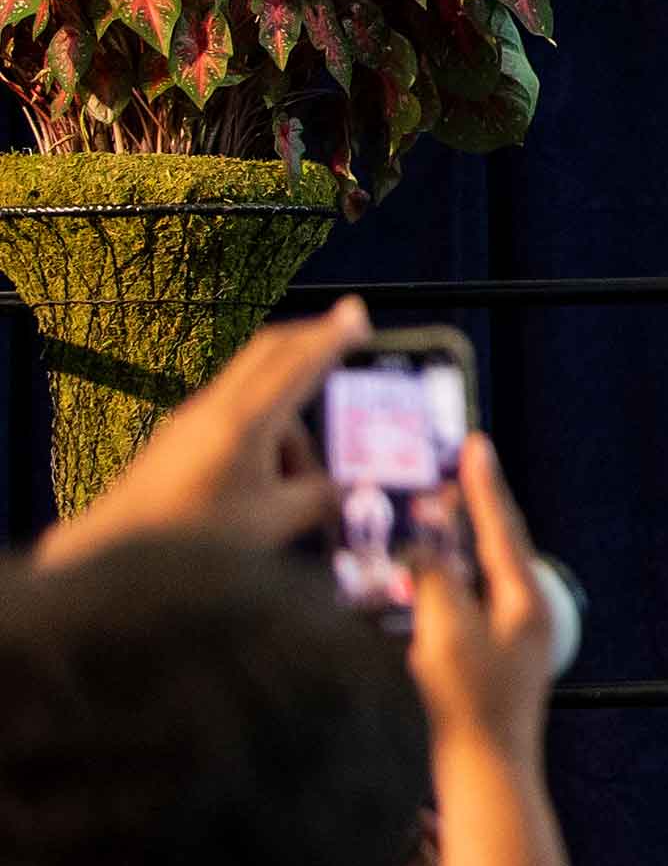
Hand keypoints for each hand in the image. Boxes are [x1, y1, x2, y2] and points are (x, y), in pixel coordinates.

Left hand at [38, 298, 367, 566]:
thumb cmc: (194, 537)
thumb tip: (345, 489)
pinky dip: (263, 434)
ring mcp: (193, 420)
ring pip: (256, 394)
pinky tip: (265, 485)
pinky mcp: (180, 440)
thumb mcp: (271, 523)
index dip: (331, 337)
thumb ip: (317, 499)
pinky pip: (235, 417)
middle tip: (345, 339)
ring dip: (289, 422)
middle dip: (310, 341)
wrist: (112, 553)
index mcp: (246, 421)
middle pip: (270, 352)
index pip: (297, 363)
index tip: (357, 313)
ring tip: (299, 487)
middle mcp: (217, 408)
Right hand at [410, 436, 558, 764]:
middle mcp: (528, 615)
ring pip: (478, 580)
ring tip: (424, 523)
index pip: (502, 529)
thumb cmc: (467, 707)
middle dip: (465, 515)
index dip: (484, 487)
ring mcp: (513, 640)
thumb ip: (436, 582)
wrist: (485, 777)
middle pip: (493, 550)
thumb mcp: (446, 633)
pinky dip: (442, 591)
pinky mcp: (492, 663)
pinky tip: (418, 587)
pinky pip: (467, 610)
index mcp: (526, 601)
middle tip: (443, 477)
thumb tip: (426, 553)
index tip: (476, 445)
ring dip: (448, 554)